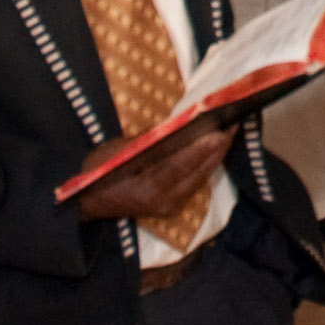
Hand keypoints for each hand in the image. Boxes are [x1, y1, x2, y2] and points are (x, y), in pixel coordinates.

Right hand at [71, 120, 227, 220]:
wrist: (88, 204)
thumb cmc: (98, 173)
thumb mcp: (117, 152)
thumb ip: (149, 142)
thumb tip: (179, 125)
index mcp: (148, 189)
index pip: (179, 166)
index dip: (200, 149)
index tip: (220, 131)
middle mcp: (165, 200)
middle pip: (199, 172)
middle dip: (219, 146)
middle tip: (236, 120)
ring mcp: (171, 205)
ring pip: (203, 175)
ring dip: (217, 152)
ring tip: (232, 127)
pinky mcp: (174, 204)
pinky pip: (197, 179)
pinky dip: (208, 161)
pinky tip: (217, 145)